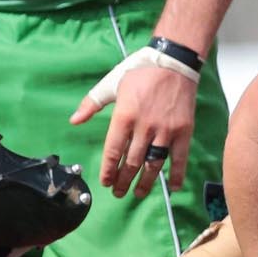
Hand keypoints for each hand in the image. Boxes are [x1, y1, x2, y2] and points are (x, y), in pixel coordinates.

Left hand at [72, 64, 196, 198]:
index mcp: (124, 116)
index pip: (114, 150)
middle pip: (132, 162)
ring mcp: (165, 130)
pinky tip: (172, 188)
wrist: (174, 63)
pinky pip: (180, 158)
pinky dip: (176, 174)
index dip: (109, 170)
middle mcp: (144, 126)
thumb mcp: (111, 83)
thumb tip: (74, 120)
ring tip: (138, 193)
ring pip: (153, 164)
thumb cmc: (140, 71)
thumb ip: (92, 103)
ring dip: (145, 182)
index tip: (106, 182)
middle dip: (123, 180)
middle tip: (118, 193)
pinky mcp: (183, 131)